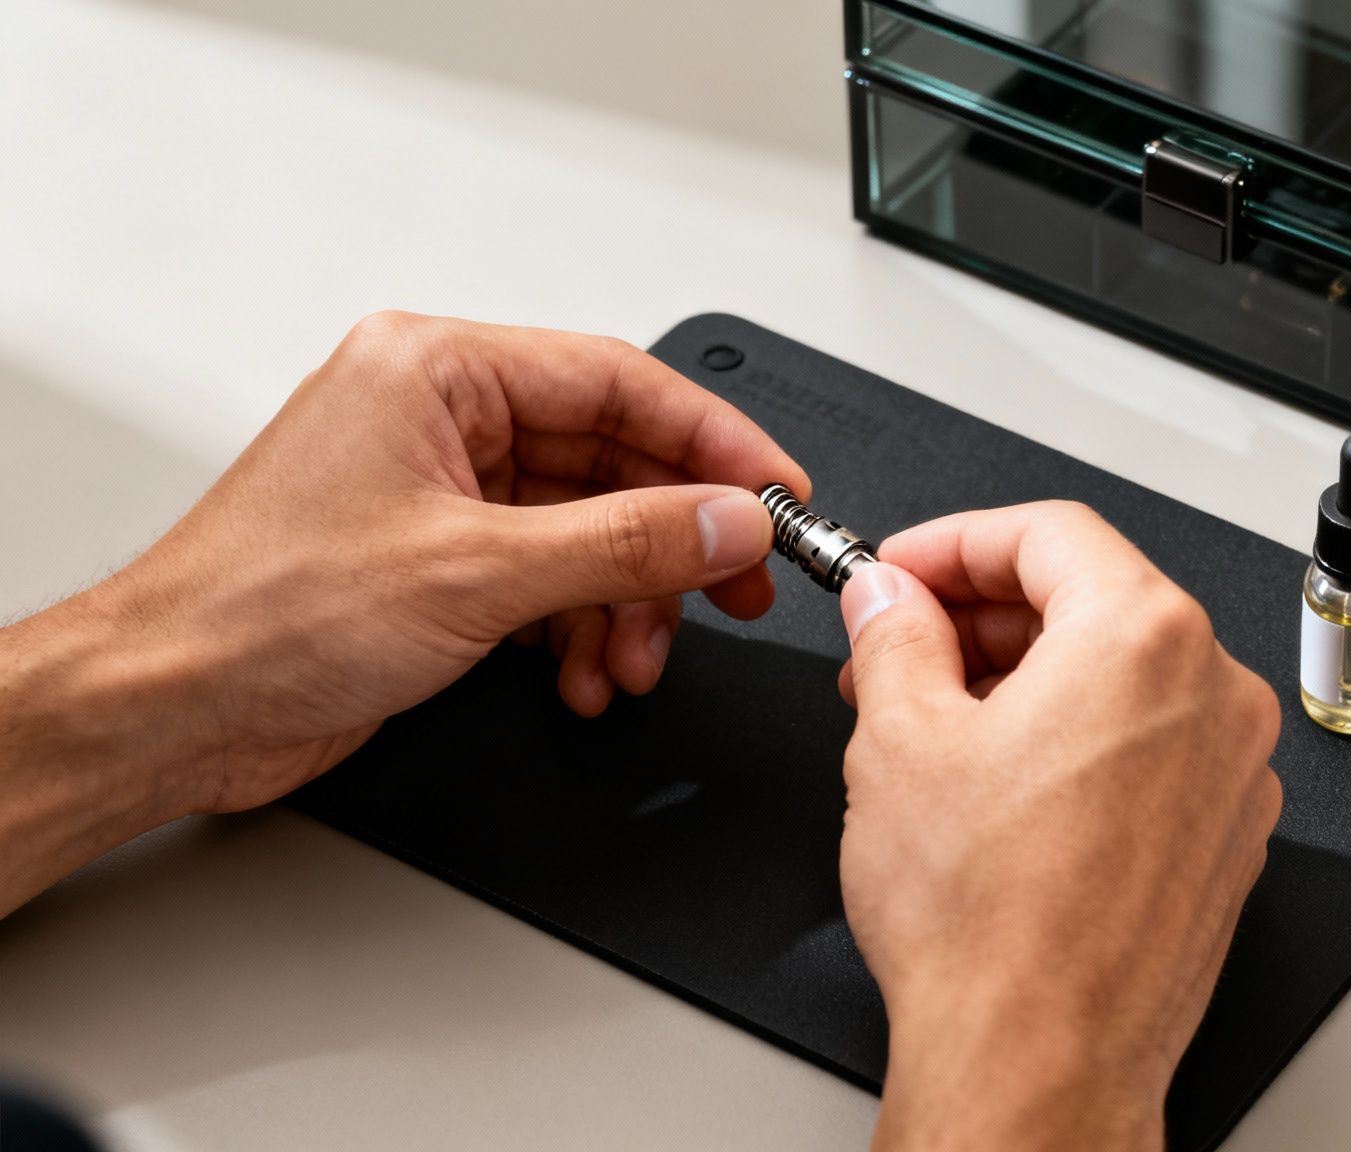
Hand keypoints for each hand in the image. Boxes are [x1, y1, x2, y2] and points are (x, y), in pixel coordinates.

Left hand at [0, 312, 806, 913]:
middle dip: (675, 538)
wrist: (171, 708)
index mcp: (435, 370)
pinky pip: (551, 579)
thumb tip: (728, 520)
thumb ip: (626, 543)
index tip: (777, 490)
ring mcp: (440, 492)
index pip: (617, 380)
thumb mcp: (477, 574)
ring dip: (626, 603)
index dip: (713, 439)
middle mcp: (440, 420)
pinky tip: (582, 673)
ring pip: (588, 531)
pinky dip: (580, 629)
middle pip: (611, 459)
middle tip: (739, 585)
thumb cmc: (260, 612)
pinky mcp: (439, 562)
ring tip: (633, 659)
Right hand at [834, 503, 1282, 1151]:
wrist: (1039, 1062)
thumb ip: (892, 634)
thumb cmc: (989, 926)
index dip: (953, 541)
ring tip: (936, 723)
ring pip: (1123, 678)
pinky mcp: (1226, 839)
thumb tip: (889, 598)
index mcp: (1145, 638)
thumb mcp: (897, 739)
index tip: (901, 571)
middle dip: (982, 615)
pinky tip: (1002, 784)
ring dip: (1026, 679)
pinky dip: (1079, 741)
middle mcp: (1214, 695)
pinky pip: (1151, 750)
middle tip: (900, 645)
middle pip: (1093, 600)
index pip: (1048, 532)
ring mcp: (1232, 773)